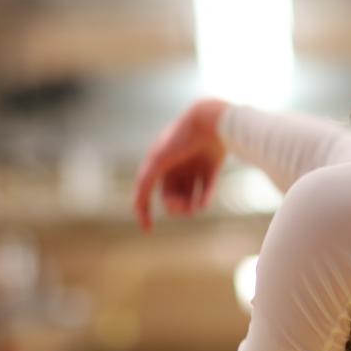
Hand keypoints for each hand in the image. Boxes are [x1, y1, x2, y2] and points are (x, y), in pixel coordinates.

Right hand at [133, 98, 229, 231]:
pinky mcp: (213, 164)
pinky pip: (207, 188)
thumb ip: (145, 181)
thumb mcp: (157, 160)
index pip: (147, 191)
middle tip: (182, 209)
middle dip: (174, 207)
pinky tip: (202, 204)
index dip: (144, 210)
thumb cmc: (181, 139)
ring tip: (192, 210)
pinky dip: (204, 199)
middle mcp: (177, 164)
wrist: (210, 121)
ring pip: (190, 195)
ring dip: (189, 208)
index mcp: (159, 162)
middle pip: (171, 196)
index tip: (148, 229)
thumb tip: (137, 204)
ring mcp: (196, 164)